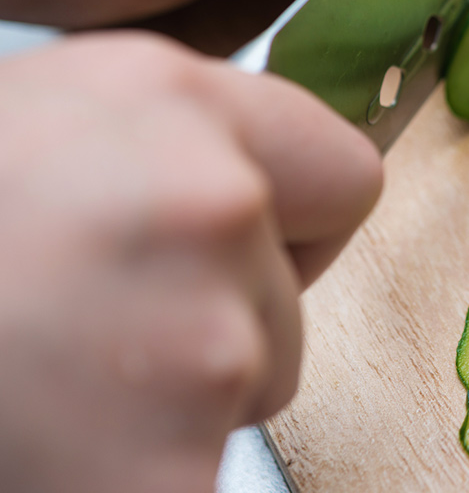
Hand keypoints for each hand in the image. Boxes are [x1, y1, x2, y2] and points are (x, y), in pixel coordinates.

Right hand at [0, 32, 382, 492]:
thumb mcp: (39, 124)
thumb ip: (163, 140)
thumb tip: (254, 190)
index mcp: (168, 99)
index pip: (344, 173)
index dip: (290, 220)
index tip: (230, 240)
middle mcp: (205, 198)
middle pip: (296, 291)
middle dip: (223, 311)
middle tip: (88, 319)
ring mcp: (200, 338)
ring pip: (259, 381)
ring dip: (179, 392)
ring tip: (51, 377)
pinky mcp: (170, 467)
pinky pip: (205, 469)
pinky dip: (150, 473)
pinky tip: (60, 445)